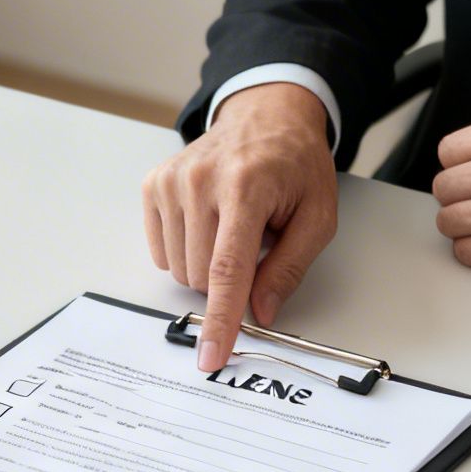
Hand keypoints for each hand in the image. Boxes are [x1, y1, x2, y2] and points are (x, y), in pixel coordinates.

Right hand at [142, 82, 338, 371]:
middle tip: (253, 244)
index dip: (220, 319)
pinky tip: (207, 223)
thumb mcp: (317, 216)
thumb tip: (260, 312)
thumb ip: (289, 268)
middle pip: (201, 277)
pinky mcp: (154, 184)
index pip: (227, 270)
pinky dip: (185, 250)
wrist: (266, 115)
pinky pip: (161, 252)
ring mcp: (172, 181)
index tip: (211, 356)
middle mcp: (200, 182)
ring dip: (207, 265)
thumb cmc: (295, 166)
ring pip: (179, 269)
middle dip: (228, 280)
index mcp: (246, 188)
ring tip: (231, 226)